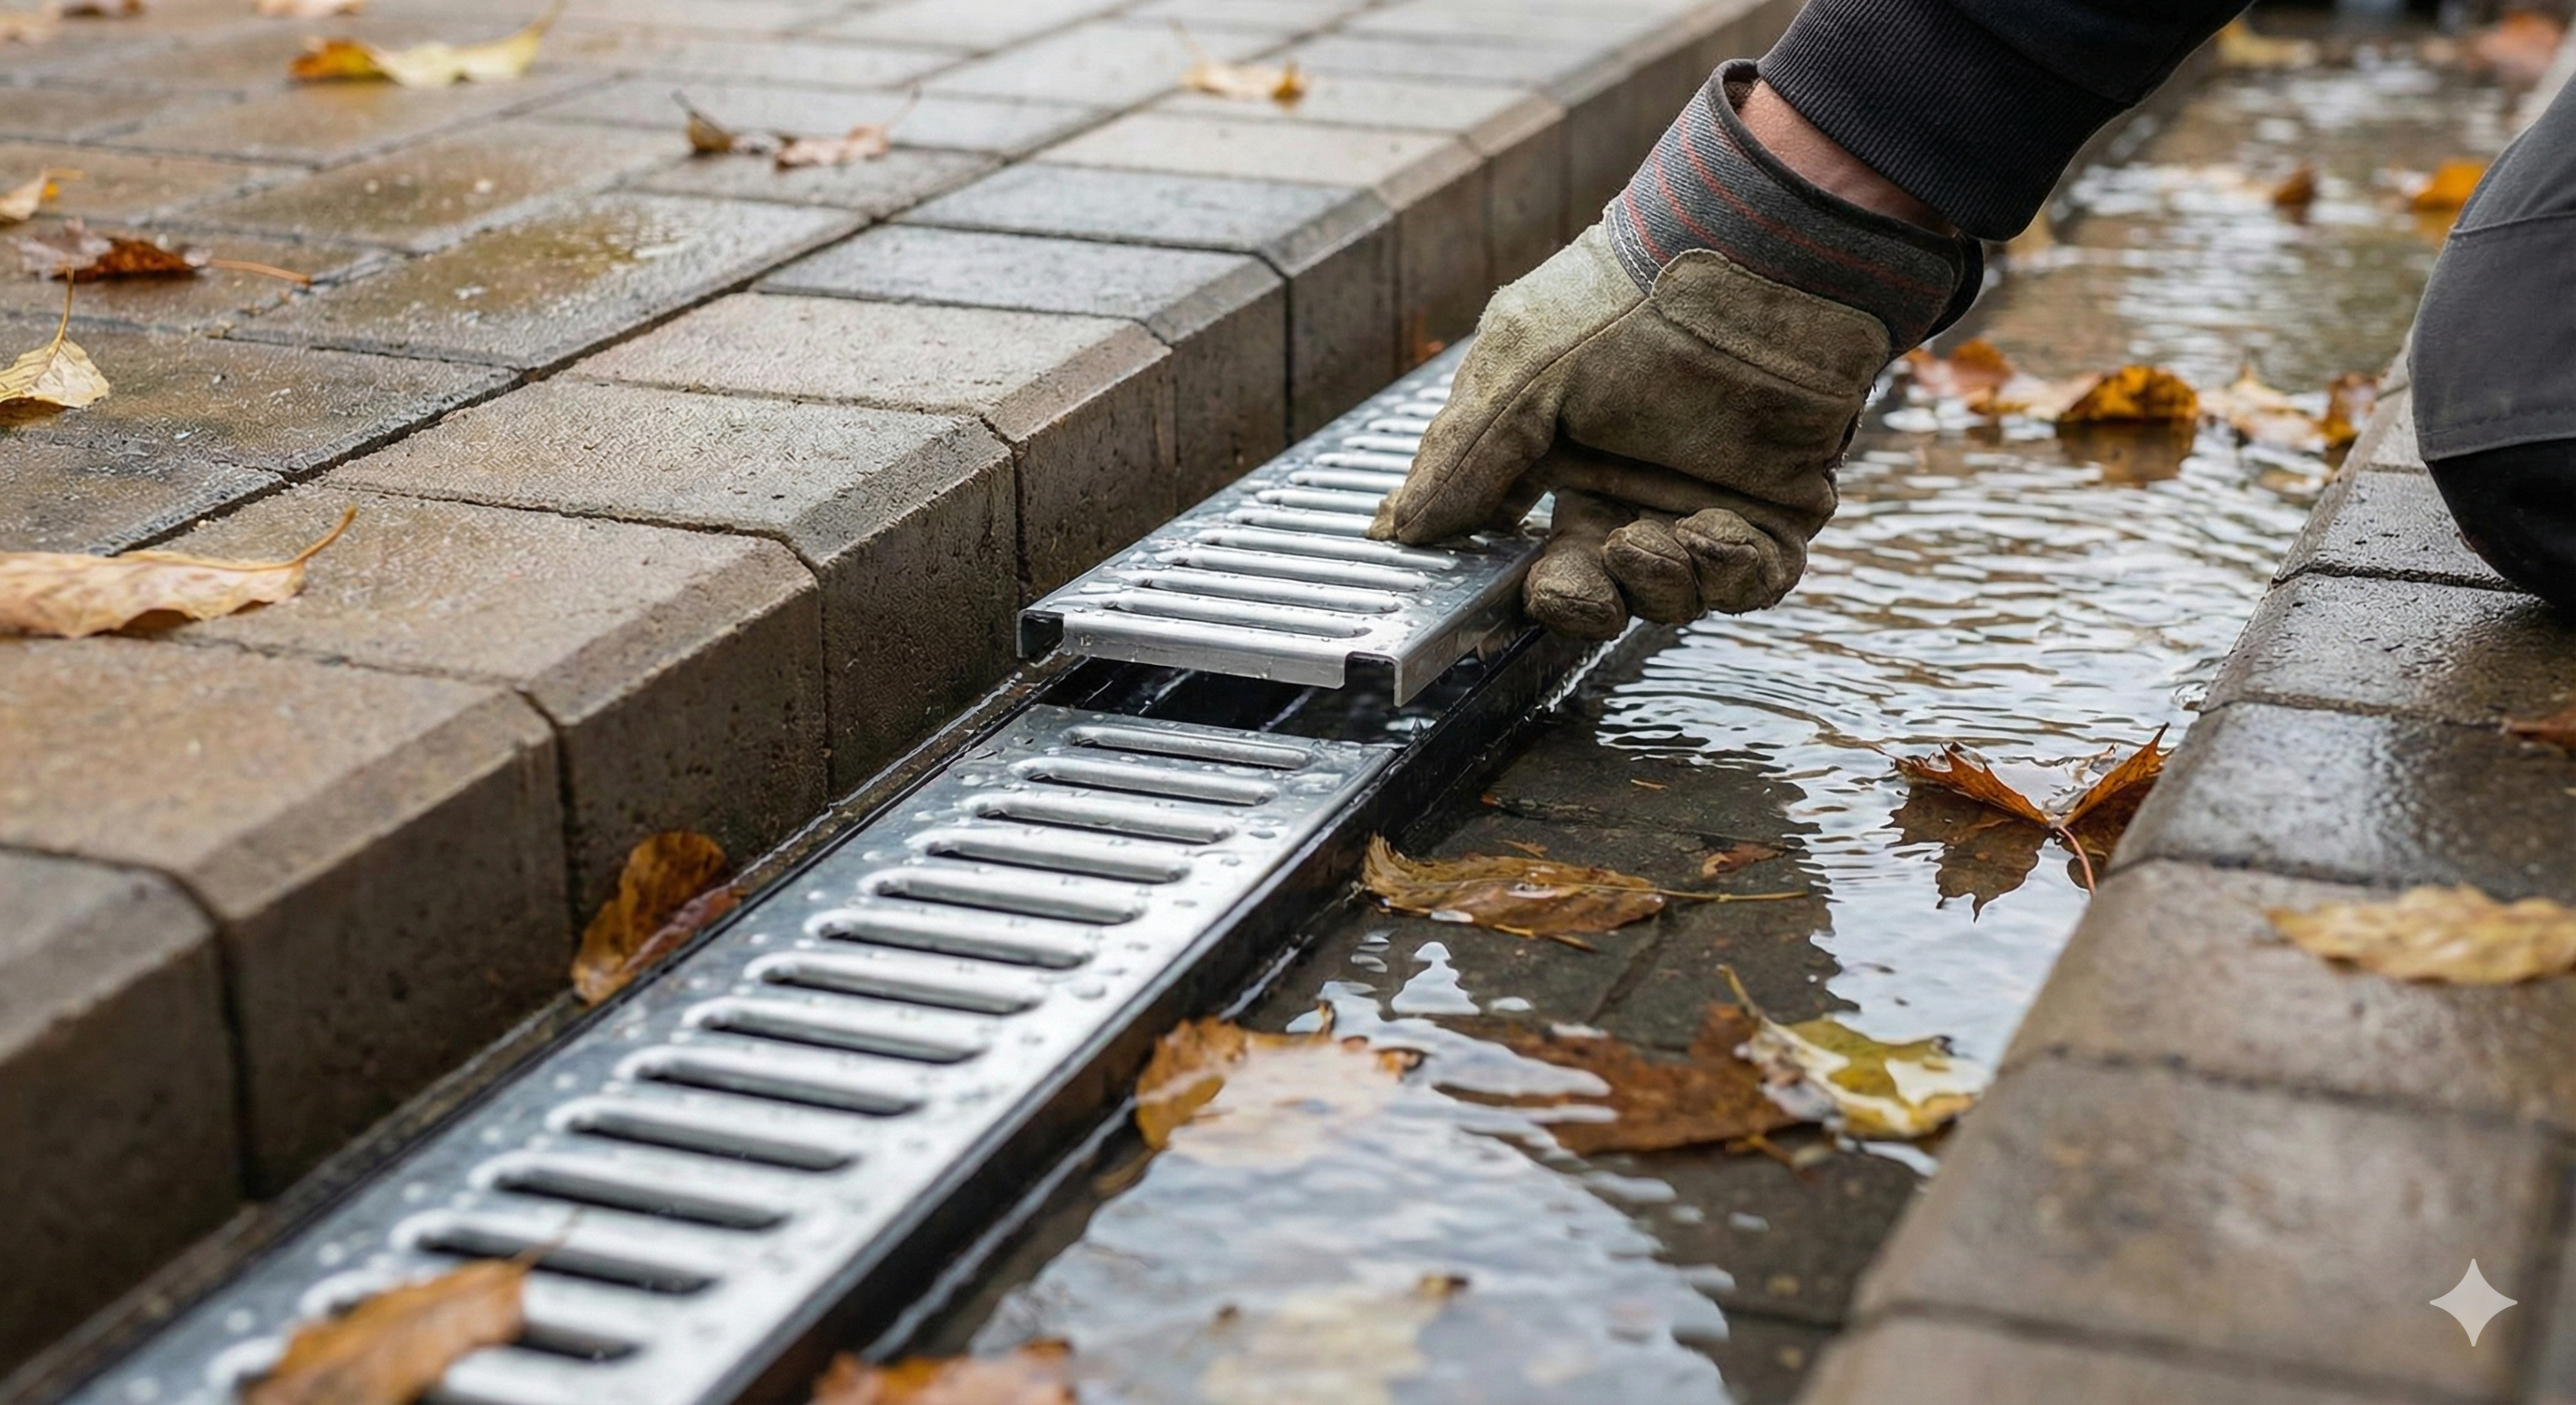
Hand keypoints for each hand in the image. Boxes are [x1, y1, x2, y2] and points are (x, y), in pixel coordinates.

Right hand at [1371, 223, 1887, 637]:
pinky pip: (1754, 581)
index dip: (1517, 585)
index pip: (1531, 552)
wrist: (1751, 261)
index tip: (1499, 597)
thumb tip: (1401, 532)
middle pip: (1599, 595)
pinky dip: (1729, 573)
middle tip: (1570, 586)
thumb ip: (1462, 457)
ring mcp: (1707, 499)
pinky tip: (1710, 530)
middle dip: (1578, 605)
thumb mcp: (1518, 371)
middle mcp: (1632, 488)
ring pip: (1675, 599)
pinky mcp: (1780, 508)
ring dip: (1653, 585)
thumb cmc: (1628, 301)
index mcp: (1563, 461)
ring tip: (1644, 540)